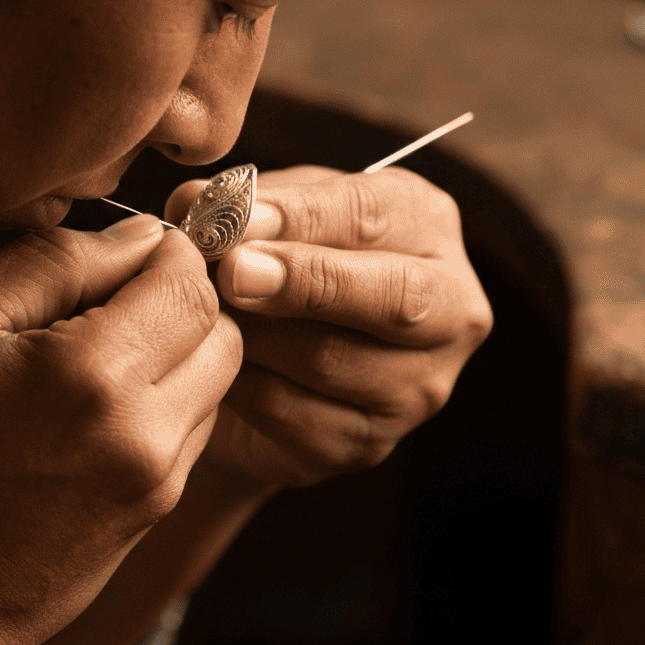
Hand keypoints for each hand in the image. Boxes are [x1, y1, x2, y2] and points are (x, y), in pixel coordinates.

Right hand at [0, 219, 241, 644]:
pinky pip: (199, 422)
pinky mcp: (163, 503)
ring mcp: (163, 474)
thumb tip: (136, 236)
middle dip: (180, 297)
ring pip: (219, 374)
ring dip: (180, 347)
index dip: (165, 251)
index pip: (188, 278)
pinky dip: (171, 395)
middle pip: (220, 325)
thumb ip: (49, 261)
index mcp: (92, 372)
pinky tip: (108, 404)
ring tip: (107, 354)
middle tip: (113, 301)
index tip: (123, 255)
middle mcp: (147, 428)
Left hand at [165, 165, 491, 488]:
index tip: (240, 218)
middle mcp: (449, 309)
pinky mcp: (368, 443)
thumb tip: (195, 201)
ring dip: (255, 334)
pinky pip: (292, 412)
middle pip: (394, 297)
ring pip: (332, 360)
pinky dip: (241, 384)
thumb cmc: (278, 265)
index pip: (374, 214)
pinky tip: (213, 361)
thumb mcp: (271, 216)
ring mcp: (417, 386)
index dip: (302, 215)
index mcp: (427, 226)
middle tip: (233, 272)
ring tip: (204, 314)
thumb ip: (240, 207)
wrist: (271, 358)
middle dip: (305, 281)